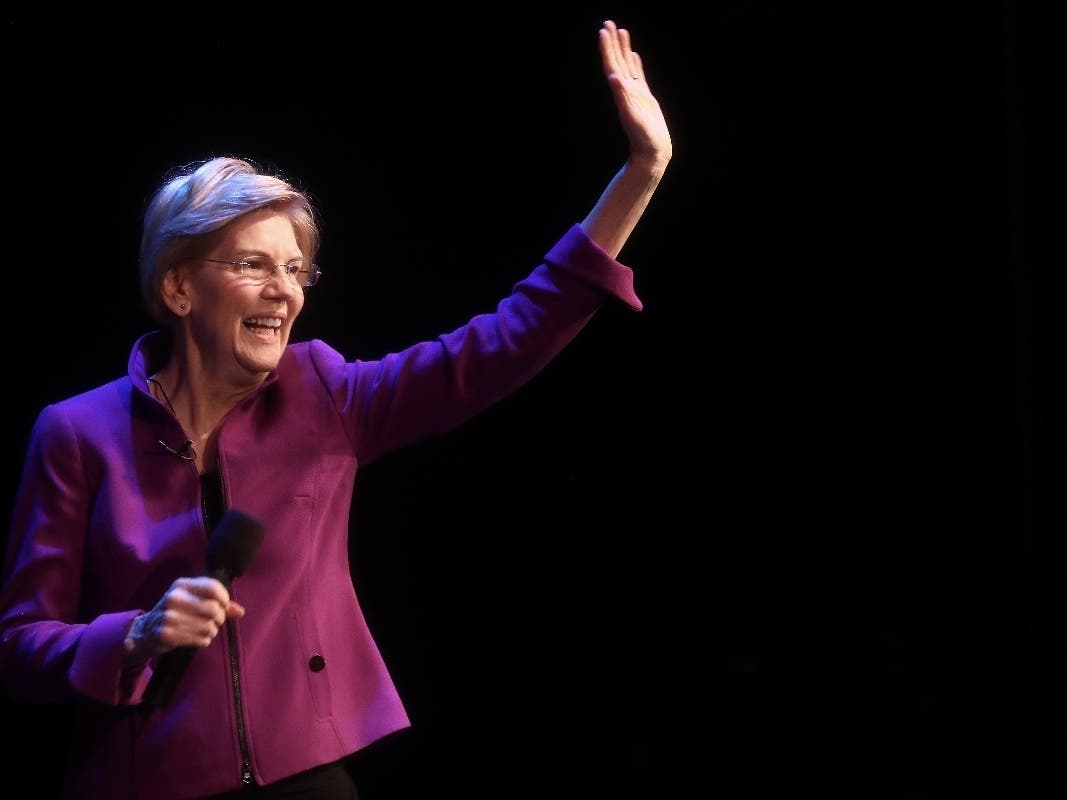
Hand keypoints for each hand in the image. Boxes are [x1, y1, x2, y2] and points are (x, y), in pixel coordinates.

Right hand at [124, 576, 245, 664]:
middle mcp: (174, 597)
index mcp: (182, 584)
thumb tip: (240, 612)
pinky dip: (203, 641)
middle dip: (219, 618)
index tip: (223, 606)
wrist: (146, 631)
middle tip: (213, 622)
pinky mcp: (167, 634)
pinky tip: (195, 638)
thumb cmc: (177, 613)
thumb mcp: (194, 601)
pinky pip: (200, 639)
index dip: (224, 599)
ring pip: (209, 626)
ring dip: (211, 632)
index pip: (213, 587)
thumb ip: (220, 603)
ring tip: (203, 631)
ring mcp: (168, 616)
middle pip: (213, 608)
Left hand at [599, 20, 672, 166]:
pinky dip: (635, 64)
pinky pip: (638, 76)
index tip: (603, 31)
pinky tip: (633, 55)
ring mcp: (635, 93)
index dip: (607, 49)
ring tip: (620, 31)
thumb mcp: (632, 117)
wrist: (652, 152)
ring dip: (622, 49)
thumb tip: (613, 77)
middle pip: (617, 62)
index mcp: (622, 93)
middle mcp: (627, 90)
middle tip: (608, 23)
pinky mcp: (644, 98)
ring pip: (627, 66)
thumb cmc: (643, 138)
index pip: (612, 66)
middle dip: (612, 43)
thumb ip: (622, 97)